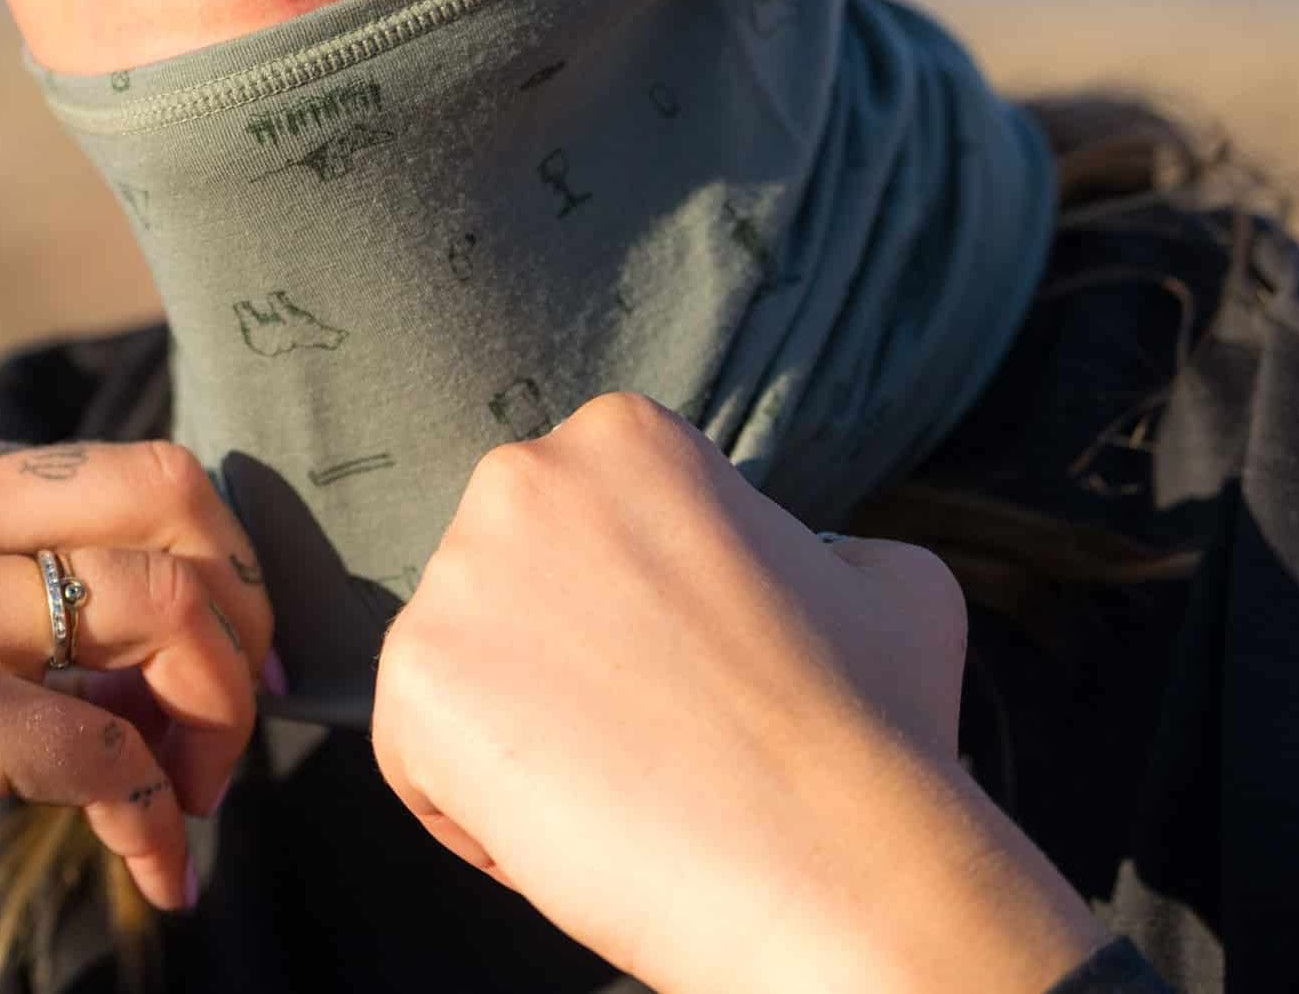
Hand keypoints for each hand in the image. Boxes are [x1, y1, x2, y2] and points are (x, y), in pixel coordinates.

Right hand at [0, 429, 272, 993]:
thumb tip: (182, 612)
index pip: (112, 467)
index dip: (198, 559)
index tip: (227, 651)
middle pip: (163, 489)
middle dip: (238, 596)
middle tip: (246, 700)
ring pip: (161, 604)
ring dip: (213, 711)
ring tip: (196, 795)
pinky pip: (109, 750)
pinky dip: (152, 817)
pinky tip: (157, 870)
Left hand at [370, 393, 1109, 993]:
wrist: (839, 867)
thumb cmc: (874, 726)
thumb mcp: (888, 580)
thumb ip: (819, 545)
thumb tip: (811, 562)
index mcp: (624, 435)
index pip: (586, 527)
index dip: (632, 615)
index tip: (685, 677)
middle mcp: (523, 479)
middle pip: (513, 584)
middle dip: (563, 658)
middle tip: (647, 736)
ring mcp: (457, 577)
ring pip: (467, 667)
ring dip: (522, 733)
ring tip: (619, 790)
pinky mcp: (412, 682)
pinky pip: (419, 751)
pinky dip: (476, 807)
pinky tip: (568, 830)